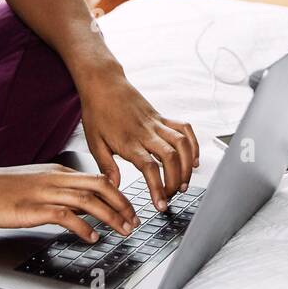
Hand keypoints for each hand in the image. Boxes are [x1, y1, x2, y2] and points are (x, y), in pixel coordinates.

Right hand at [0, 162, 139, 241]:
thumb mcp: (37, 185)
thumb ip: (60, 192)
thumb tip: (83, 207)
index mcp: (59, 172)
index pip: (98, 180)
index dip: (119, 196)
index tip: (130, 210)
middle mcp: (56, 179)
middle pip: (100, 187)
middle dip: (122, 204)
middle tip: (135, 221)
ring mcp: (44, 192)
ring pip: (88, 200)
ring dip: (111, 216)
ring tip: (123, 230)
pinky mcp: (32, 207)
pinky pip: (64, 215)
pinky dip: (83, 226)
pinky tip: (92, 237)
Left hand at [77, 69, 199, 211]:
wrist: (103, 83)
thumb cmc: (97, 112)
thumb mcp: (94, 142)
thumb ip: (106, 167)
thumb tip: (114, 188)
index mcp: (129, 141)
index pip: (149, 168)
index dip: (158, 188)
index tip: (161, 205)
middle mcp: (146, 132)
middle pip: (170, 158)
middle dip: (176, 181)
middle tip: (173, 196)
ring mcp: (157, 123)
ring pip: (182, 143)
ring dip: (187, 165)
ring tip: (185, 182)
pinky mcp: (162, 117)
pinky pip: (184, 129)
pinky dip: (193, 144)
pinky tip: (193, 160)